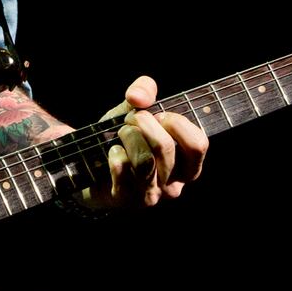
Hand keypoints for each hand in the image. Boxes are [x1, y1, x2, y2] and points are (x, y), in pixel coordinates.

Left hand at [82, 75, 207, 210]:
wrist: (93, 167)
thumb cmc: (126, 138)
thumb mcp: (138, 109)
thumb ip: (144, 91)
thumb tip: (138, 96)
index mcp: (187, 167)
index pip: (197, 144)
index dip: (177, 122)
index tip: (160, 115)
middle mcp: (173, 185)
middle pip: (165, 147)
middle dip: (144, 122)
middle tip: (132, 118)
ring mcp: (151, 196)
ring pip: (144, 160)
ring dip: (128, 136)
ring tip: (121, 133)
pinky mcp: (126, 199)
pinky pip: (122, 168)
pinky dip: (114, 152)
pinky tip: (112, 152)